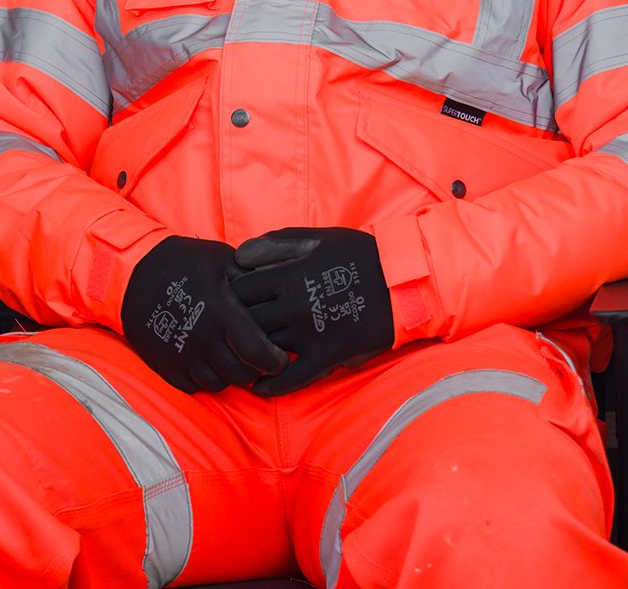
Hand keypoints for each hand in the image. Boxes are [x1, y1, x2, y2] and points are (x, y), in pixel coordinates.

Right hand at [121, 236, 290, 393]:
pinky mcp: (164, 363)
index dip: (275, 362)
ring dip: (228, 375)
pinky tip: (205, 361)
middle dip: (254, 369)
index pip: (257, 354)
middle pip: (240, 374)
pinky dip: (203, 379)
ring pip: (217, 384)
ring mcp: (181, 354)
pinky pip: (192, 386)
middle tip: (255, 357)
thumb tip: (276, 291)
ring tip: (230, 358)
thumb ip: (250, 278)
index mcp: (220, 312)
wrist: (132, 271)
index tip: (280, 358)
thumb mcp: (220, 258)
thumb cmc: (181, 261)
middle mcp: (201, 338)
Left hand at [231, 227, 394, 396]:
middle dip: (233, 324)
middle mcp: (294, 307)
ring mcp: (310, 335)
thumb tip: (239, 255)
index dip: (228, 293)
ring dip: (248, 353)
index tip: (226, 297)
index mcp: (289, 276)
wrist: (402, 283)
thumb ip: (276, 244)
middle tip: (224, 329)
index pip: (240, 289)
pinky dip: (272, 386)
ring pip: (265, 349)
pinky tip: (258, 388)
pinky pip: (293, 378)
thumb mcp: (318, 239)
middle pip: (246, 321)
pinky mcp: (327, 357)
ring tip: (235, 356)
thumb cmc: (359, 254)